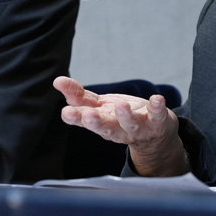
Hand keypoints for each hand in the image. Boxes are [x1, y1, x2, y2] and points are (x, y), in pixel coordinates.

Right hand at [53, 76, 187, 175]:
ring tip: (121, 105)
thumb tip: (57, 81)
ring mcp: (138, 127)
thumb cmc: (121, 118)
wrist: (155, 134)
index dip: (76, 118)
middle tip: (87, 116)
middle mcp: (118, 129)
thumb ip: (79, 96)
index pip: (85, 121)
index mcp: (102, 123)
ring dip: (125, 116)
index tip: (66, 112)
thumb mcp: (99, 107)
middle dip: (96, 122)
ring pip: (130, 124)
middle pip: (105, 127)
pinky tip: (157, 99)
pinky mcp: (157, 122)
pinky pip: (158, 116)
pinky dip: (157, 108)